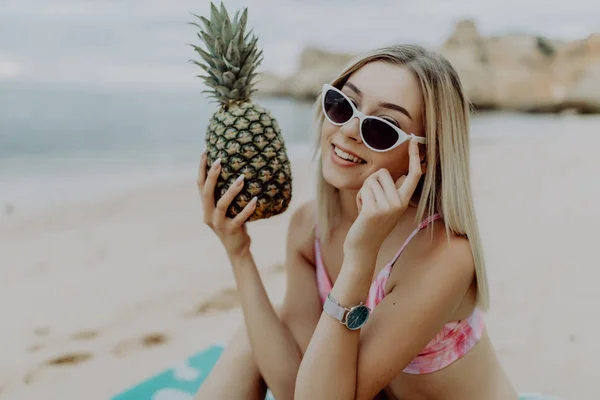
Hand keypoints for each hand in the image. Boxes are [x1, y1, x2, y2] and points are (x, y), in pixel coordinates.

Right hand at [197, 152, 257, 257]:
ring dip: (231, 190)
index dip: (201, 169)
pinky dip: (247, 208)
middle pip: (206, 193)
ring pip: (222, 205)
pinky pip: (239, 218)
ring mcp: (219, 224)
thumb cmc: (234, 223)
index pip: (200, 185)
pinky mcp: (231, 231)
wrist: (237, 249)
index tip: (205, 152)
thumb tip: (236, 169)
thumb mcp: (227, 209)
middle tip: (219, 160)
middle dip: (212, 176)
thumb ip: (225, 194)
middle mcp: (208, 215)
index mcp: (205, 207)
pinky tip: (256, 199)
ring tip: (242, 178)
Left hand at [344, 138, 422, 255]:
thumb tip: (402, 174)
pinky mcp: (374, 210)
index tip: (413, 139)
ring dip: (364, 193)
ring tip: (366, 209)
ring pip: (370, 180)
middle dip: (371, 183)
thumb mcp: (387, 207)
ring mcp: (388, 207)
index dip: (414, 156)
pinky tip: (361, 213)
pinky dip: (359, 199)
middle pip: (382, 172)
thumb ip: (393, 191)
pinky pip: (363, 190)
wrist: (362, 248)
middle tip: (371, 203)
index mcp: (404, 200)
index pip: (413, 175)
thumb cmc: (371, 225)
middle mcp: (399, 203)